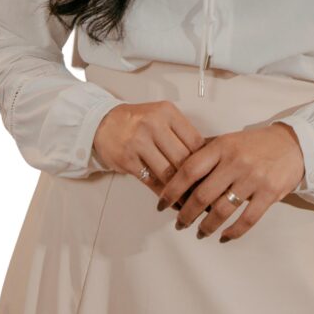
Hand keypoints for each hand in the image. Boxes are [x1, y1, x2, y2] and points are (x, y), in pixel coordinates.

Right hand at [92, 100, 206, 204]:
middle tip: (203, 191)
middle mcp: (153, 125)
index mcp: (167, 112)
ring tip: (189, 200)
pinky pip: (151, 182)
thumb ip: (180, 132)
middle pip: (183, 158)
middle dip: (195, 179)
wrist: (103, 123)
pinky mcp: (128, 160)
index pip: (195, 140)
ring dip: (180, 190)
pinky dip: (163, 195)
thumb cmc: (136, 121)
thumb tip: (205, 158)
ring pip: (168, 173)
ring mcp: (139, 142)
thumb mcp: (160, 115)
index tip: (210, 173)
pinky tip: (171, 200)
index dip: (205, 160)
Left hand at [156, 122, 304, 241]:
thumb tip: (176, 168)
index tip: (161, 203)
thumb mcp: (228, 140)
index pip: (190, 169)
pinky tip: (224, 237)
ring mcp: (253, 178)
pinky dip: (233, 232)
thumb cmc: (254, 144)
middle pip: (203, 194)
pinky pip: (247, 219)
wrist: (292, 145)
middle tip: (179, 224)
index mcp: (222, 147)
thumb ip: (205, 152)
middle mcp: (235, 162)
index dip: (172, 189)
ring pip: (222, 210)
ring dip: (207, 226)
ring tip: (200, 233)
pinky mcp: (269, 193)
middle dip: (186, 214)